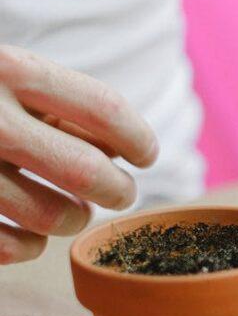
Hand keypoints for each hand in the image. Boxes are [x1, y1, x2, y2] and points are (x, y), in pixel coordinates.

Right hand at [0, 45, 157, 263]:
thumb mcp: (4, 75)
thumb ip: (59, 104)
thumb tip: (121, 151)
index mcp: (6, 68)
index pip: (104, 109)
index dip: (138, 138)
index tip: (145, 156)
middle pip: (89, 171)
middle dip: (117, 189)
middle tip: (120, 193)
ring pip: (56, 216)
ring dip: (74, 218)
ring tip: (70, 210)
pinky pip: (15, 247)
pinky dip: (30, 246)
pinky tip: (26, 234)